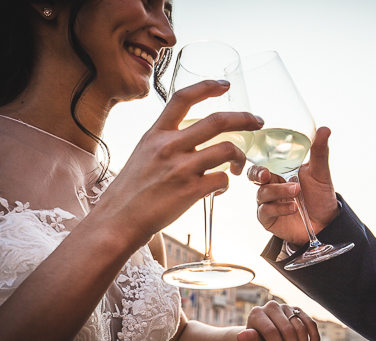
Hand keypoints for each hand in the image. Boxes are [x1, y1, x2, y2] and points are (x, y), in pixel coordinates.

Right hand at [94, 80, 263, 247]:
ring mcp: (181, 168)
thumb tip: (189, 136)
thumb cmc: (131, 190)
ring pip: (227, 149)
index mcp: (156, 134)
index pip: (183, 98)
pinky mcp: (191, 190)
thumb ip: (165, 142)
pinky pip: (223, 179)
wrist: (118, 219)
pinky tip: (219, 190)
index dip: (207, 87)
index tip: (225, 85)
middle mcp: (169, 146)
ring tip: (238, 166)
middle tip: (257, 122)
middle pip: (217, 120)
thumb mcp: (143, 153)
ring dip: (239, 157)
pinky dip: (226, 184)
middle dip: (244, 118)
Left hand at [236, 301, 319, 340]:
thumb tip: (241, 336)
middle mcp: (272, 306)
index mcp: (257, 313)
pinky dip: (314, 338)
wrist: (263, 336)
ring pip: (301, 328)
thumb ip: (249, 340)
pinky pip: (310, 323)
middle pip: (288, 330)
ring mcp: (286, 307)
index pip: (271, 331)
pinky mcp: (298, 310)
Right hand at [247, 127, 339, 245]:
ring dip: (279, 191)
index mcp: (279, 172)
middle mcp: (270, 186)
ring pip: (262, 193)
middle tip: (267, 174)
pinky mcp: (268, 219)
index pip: (262, 162)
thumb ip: (319, 152)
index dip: (258, 159)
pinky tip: (293, 207)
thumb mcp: (320, 173)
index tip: (264, 156)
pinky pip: (266, 211)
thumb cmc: (319, 196)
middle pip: (254, 176)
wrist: (326, 223)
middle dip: (257, 174)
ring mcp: (267, 203)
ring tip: (297, 191)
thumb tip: (324, 129)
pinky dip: (280, 208)